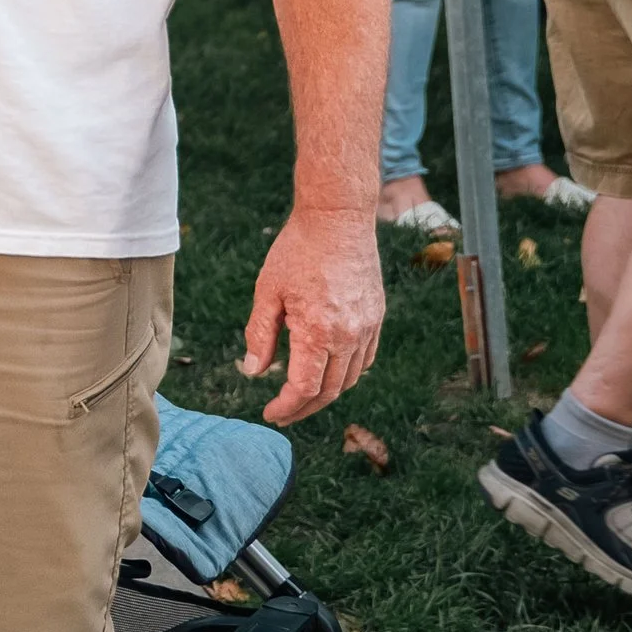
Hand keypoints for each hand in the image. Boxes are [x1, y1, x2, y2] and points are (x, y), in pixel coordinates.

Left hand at [241, 207, 383, 424]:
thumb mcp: (267, 291)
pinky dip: (348, 373)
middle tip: (283, 413)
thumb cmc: (297, 250)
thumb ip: (261, 335)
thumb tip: (254, 372)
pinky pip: (365, 359)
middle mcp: (348, 334)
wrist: (338, 218)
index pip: (304, 388)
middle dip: (304, 408)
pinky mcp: (377, 317)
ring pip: (350, 379)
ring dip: (327, 393)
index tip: (270, 413)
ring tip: (303, 395)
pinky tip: (329, 371)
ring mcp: (367, 327)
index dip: (286, 407)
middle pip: (329, 391)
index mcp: (318, 331)